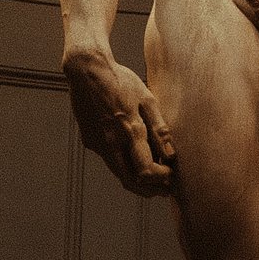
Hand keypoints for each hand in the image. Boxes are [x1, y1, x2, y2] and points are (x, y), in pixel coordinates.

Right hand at [65, 47, 175, 197]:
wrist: (87, 70)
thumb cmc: (120, 80)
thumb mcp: (146, 98)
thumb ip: (159, 127)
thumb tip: (171, 154)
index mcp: (129, 131)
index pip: (146, 170)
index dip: (161, 179)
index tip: (172, 177)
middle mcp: (111, 143)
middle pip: (130, 180)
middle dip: (149, 189)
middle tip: (164, 190)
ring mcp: (98, 144)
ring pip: (118, 172)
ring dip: (136, 180)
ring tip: (153, 177)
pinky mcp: (89, 141)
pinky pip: (109, 158)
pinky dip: (123, 163)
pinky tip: (132, 156)